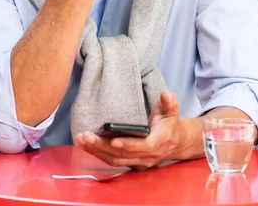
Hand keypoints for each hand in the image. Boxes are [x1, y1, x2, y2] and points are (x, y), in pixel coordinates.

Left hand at [74, 92, 198, 168]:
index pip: (142, 147)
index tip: (113, 140)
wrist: (176, 141)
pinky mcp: (131, 163)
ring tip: (80, 140)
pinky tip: (86, 145)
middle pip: (122, 155)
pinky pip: (113, 161)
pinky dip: (98, 154)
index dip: (128, 145)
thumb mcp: (172, 110)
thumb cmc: (170, 123)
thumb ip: (169, 102)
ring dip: (96, 151)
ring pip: (114, 160)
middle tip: (85, 136)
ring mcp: (138, 162)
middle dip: (102, 146)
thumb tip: (166, 94)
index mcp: (157, 143)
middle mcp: (147, 157)